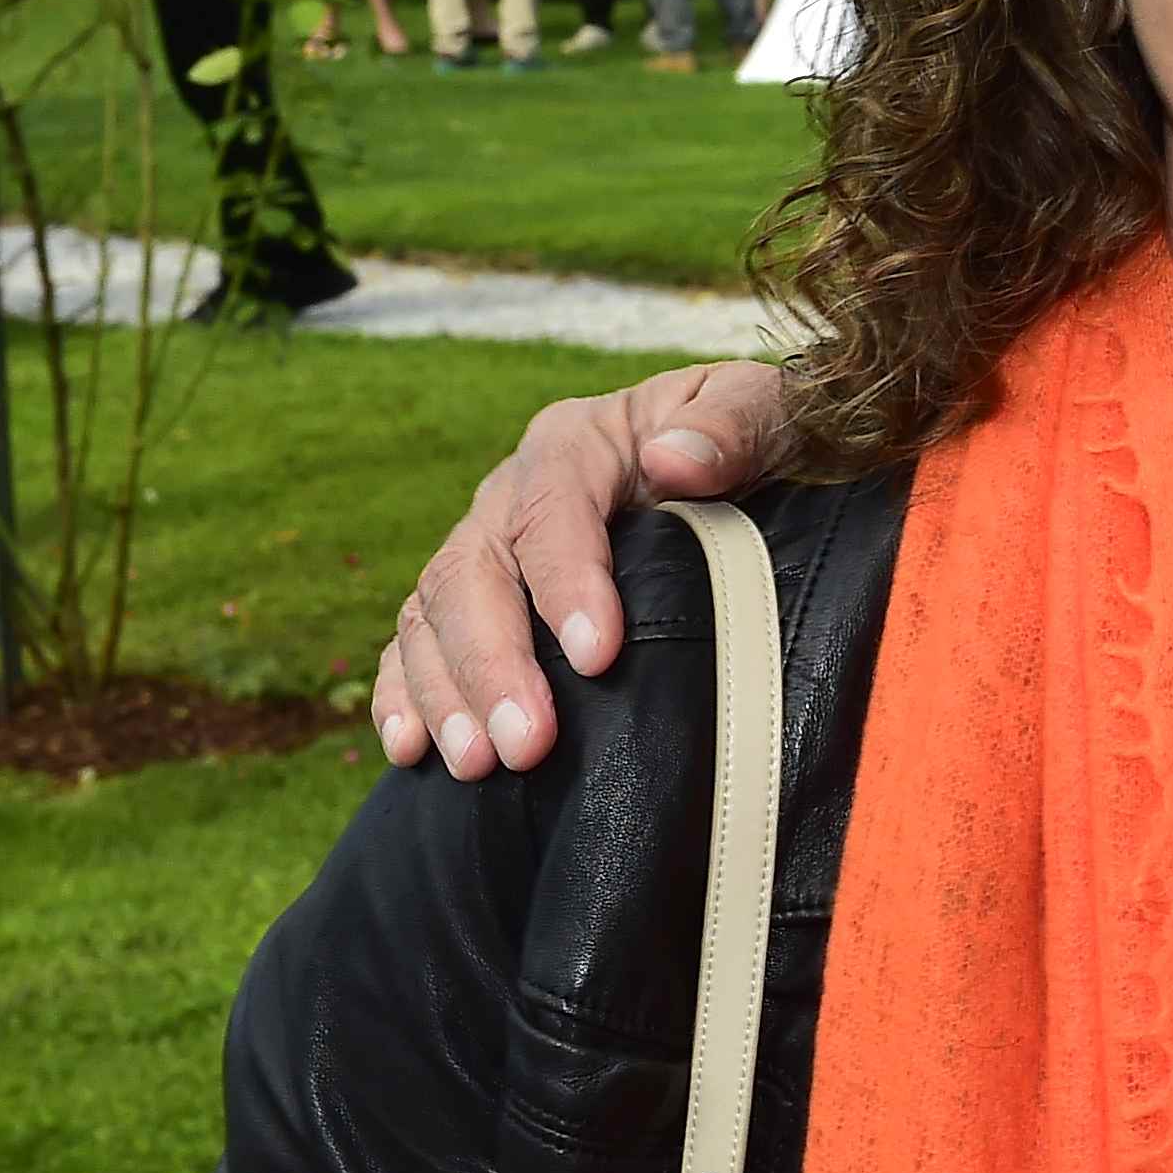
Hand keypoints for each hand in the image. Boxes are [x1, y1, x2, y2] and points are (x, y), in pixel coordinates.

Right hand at [373, 360, 795, 776]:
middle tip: (527, 744)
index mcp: (580, 442)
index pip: (553, 508)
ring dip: (448, 692)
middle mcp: (515, 491)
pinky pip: (416, 642)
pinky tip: (412, 751)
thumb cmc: (751, 437)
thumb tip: (675, 459)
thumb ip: (734, 424)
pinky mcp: (472, 598)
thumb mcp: (766, 408)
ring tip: (479, 764)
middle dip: (494, 662)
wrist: (738, 456)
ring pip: (435, 613)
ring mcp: (486, 545)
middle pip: (476, 570)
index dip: (567, 582)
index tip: (595, 656)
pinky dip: (405, 694)